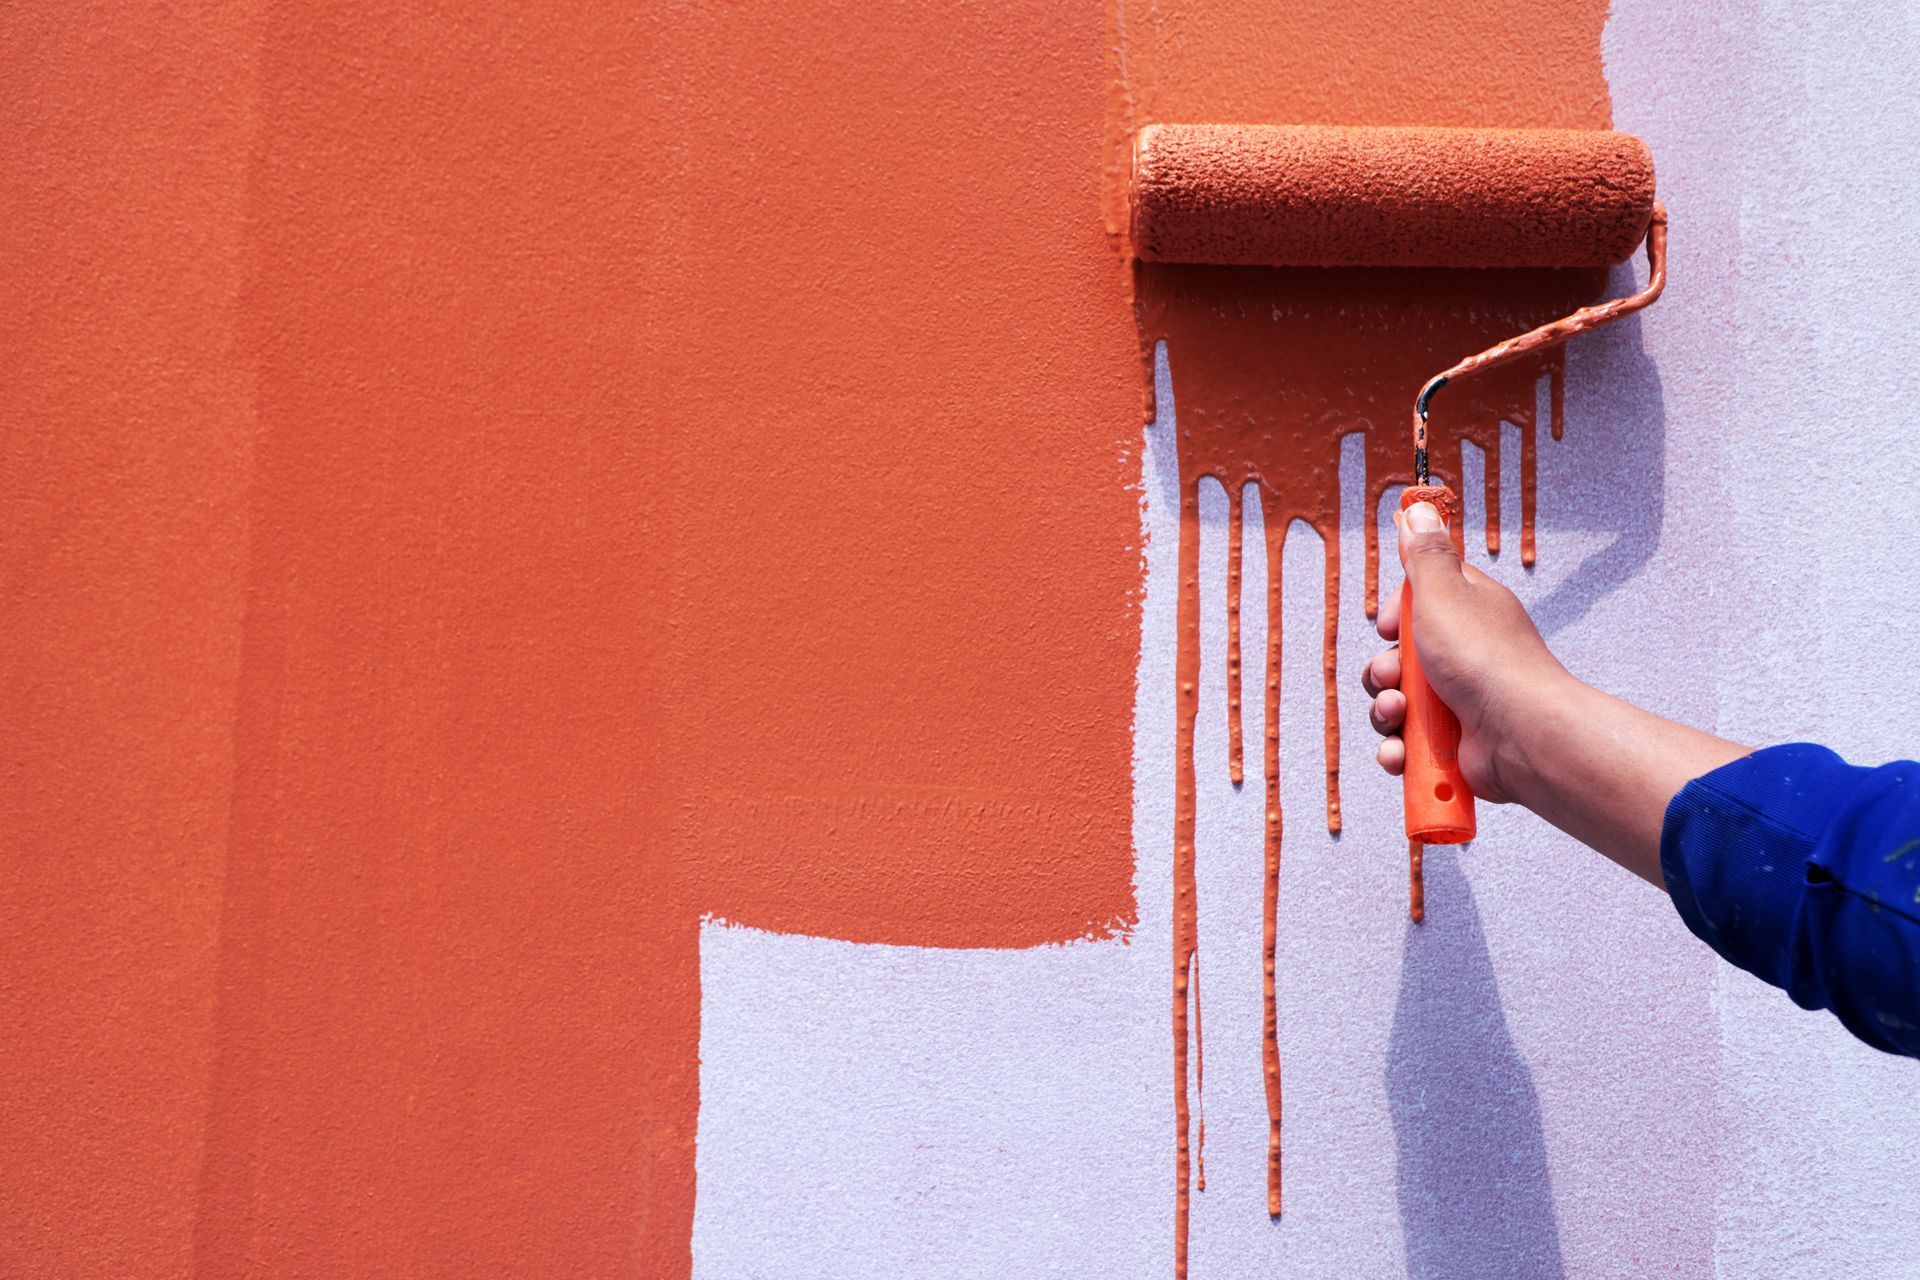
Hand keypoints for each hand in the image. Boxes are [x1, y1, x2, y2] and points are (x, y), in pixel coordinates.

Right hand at [1360, 500, 1571, 805]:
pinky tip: (1404, 751)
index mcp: (1467, 612)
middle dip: (1382, 672)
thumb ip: (1424, 554)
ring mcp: (1458, 701)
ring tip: (1400, 717)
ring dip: (1386, 713)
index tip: (1390, 623)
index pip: (1418, 603)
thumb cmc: (1487, 662)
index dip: (1395, 615)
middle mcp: (1464, 656)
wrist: (1520, 736)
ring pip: (1396, 703)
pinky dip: (1399, 751)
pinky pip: (1407, 745)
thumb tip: (1419, 509)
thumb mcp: (1444, 593)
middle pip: (1397, 658)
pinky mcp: (1452, 743)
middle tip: (1395, 675)